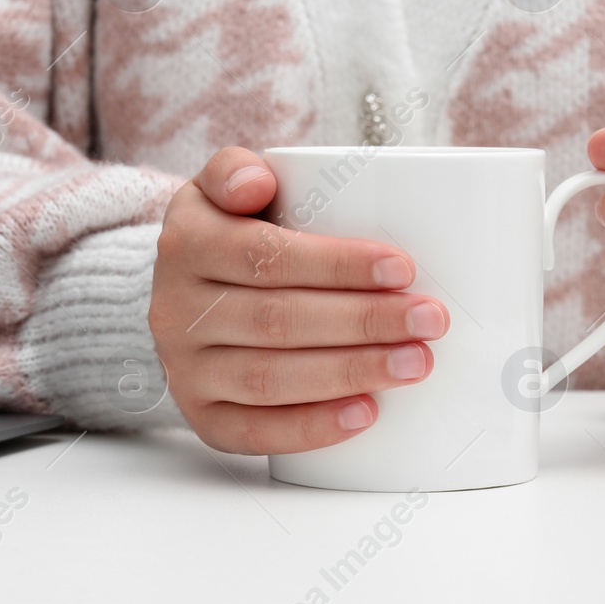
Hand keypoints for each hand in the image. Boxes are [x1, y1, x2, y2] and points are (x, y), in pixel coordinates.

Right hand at [150, 147, 448, 453]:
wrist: (185, 296)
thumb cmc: (229, 234)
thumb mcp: (219, 188)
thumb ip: (236, 170)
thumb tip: (258, 183)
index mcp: (187, 243)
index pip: (265, 255)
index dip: (337, 264)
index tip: (403, 268)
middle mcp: (175, 310)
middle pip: (277, 320)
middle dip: (363, 321)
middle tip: (429, 320)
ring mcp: (185, 369)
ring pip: (269, 379)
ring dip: (350, 373)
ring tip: (415, 362)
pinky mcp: (202, 417)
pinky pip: (254, 433)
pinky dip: (312, 427)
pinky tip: (364, 414)